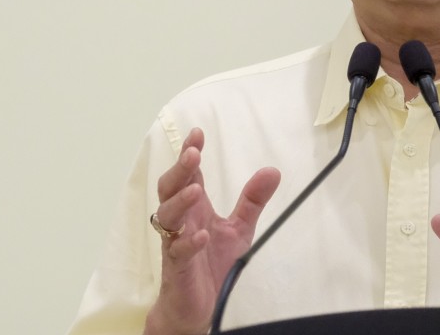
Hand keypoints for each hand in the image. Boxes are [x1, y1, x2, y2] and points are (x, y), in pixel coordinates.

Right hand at [144, 128, 280, 334]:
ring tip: (196, 190)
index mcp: (194, 208)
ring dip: (180, 201)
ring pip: (167, 216)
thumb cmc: (212, 263)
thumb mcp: (239, 228)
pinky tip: (201, 235)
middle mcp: (181, 221)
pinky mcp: (177, 268)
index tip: (197, 134)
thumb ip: (252, 200)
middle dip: (180, 170)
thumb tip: (272, 171)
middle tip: (193, 154)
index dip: (189, 153)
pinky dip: (188, 242)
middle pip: (170, 188)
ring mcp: (175, 243)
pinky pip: (177, 252)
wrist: (198, 305)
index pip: (188, 174)